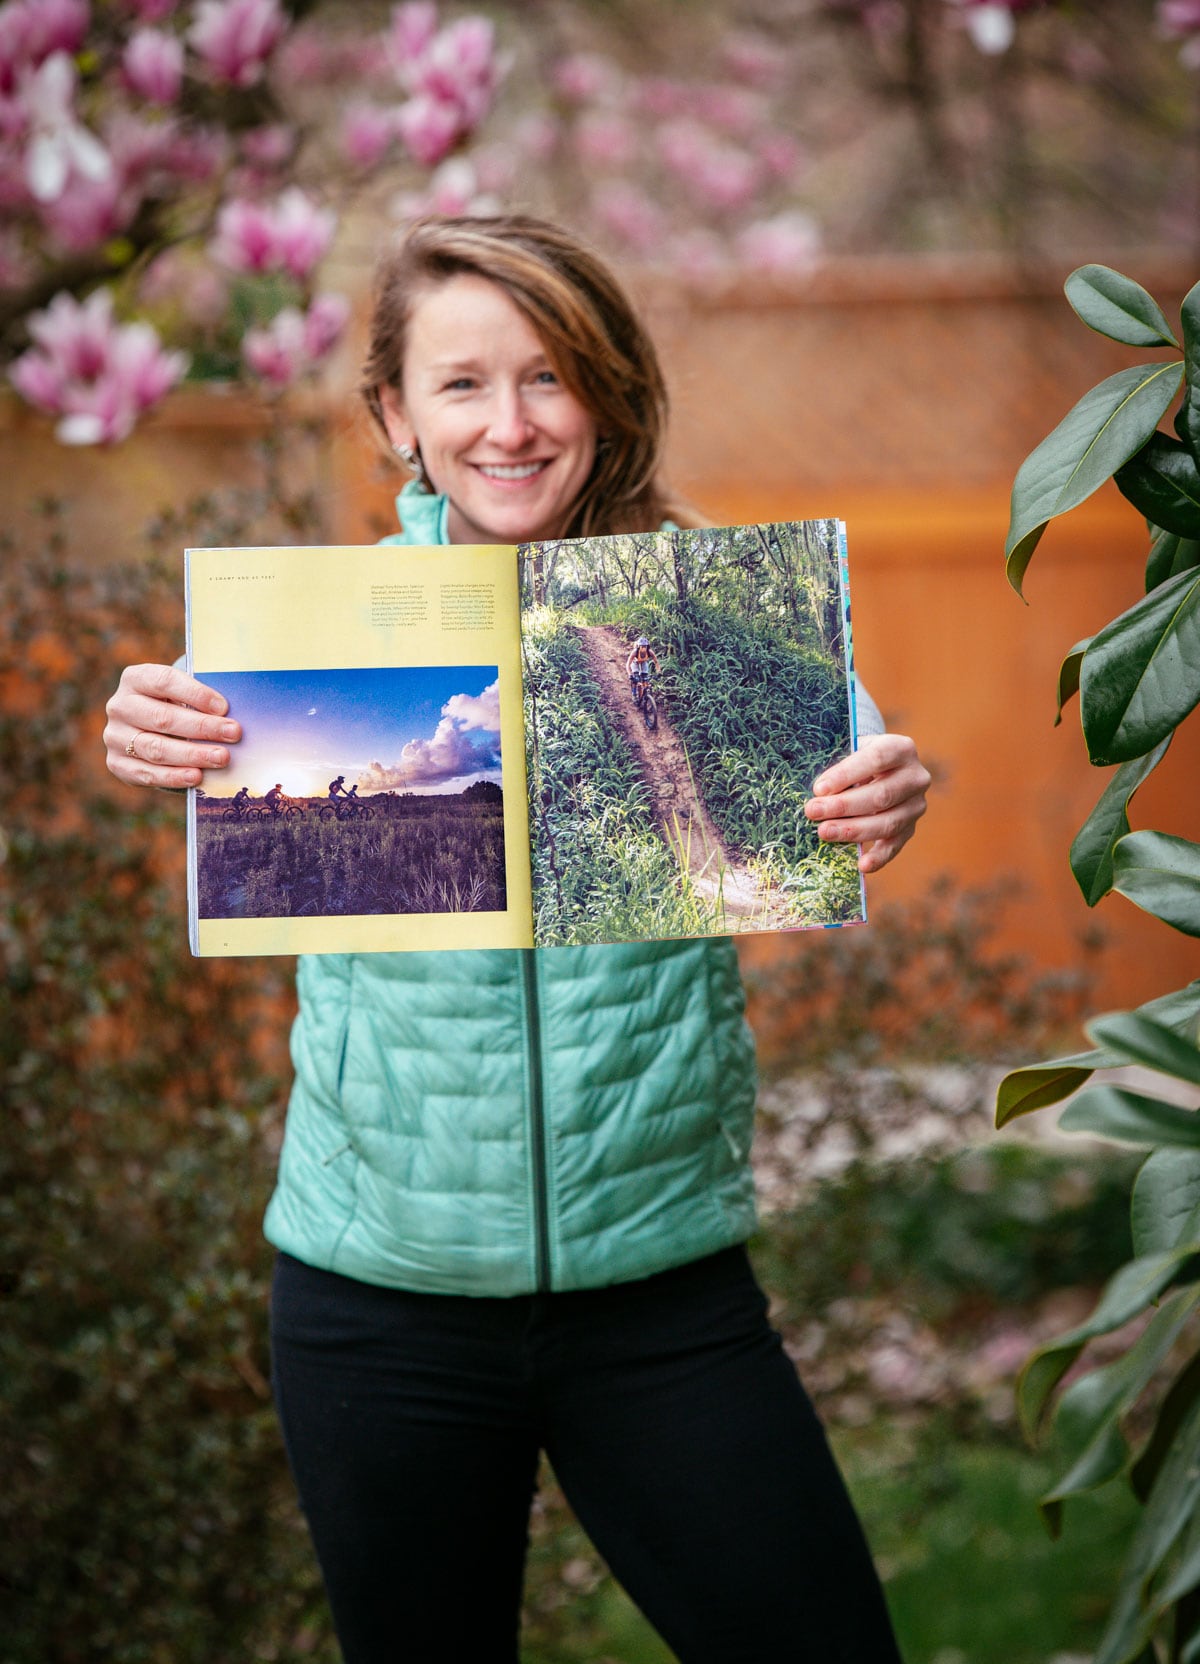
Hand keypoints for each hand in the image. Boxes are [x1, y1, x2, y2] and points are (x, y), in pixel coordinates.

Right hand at [103, 663, 241, 789]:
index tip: (224, 707)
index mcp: (135, 679)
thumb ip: (200, 699)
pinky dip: (174, 776)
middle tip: (233, 733)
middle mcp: (120, 706)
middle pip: (162, 718)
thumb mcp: (183, 693)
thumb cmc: (176, 706)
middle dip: (202, 727)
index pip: (164, 681)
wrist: (149, 730)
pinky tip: (197, 776)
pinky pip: (147, 773)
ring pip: (155, 748)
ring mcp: (115, 736)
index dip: (195, 694)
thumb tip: (230, 713)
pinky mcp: (117, 763)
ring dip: (192, 754)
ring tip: (221, 757)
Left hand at [804, 733, 929, 873]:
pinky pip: (895, 845)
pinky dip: (879, 857)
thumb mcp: (850, 749)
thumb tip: (818, 792)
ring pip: (888, 822)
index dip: (846, 774)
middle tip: (813, 811)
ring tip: (824, 832)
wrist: (881, 769)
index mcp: (901, 749)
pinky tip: (861, 865)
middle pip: (881, 795)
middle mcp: (915, 777)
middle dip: (844, 806)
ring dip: (854, 830)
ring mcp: (916, 805)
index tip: (819, 788)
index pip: (875, 760)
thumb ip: (838, 763)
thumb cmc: (858, 758)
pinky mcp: (911, 828)